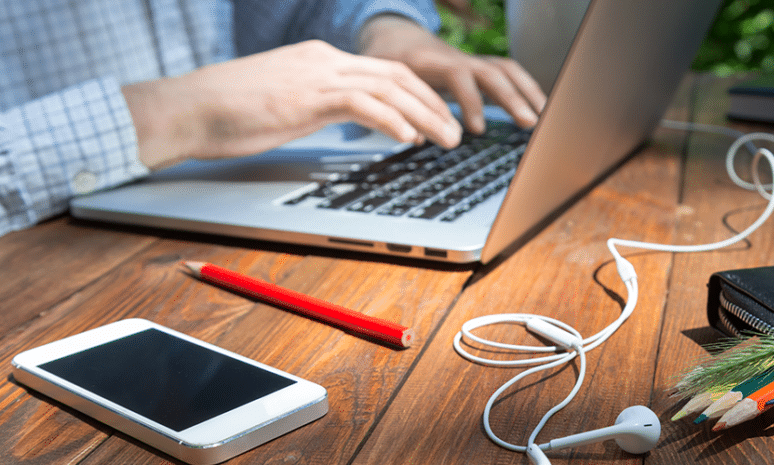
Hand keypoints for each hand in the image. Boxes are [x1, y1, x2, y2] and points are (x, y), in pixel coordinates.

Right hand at [123, 40, 462, 169]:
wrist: (185, 109)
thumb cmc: (225, 113)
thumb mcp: (282, 103)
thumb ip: (314, 104)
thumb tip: (336, 119)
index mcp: (318, 59)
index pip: (380, 70)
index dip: (415, 93)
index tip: (435, 116)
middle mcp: (322, 59)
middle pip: (395, 74)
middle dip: (431, 102)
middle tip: (455, 130)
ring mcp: (315, 74)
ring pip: (388, 87)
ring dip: (424, 115)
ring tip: (445, 139)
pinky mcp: (307, 96)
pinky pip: (363, 104)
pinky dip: (392, 120)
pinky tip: (409, 138)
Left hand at [359, 15, 546, 134]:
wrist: (394, 37)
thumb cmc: (384, 62)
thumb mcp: (381, 82)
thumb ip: (395, 108)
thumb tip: (415, 137)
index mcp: (431, 61)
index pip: (458, 75)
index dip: (471, 101)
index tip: (478, 129)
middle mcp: (456, 59)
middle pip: (491, 71)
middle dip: (512, 97)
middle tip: (528, 123)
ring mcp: (470, 63)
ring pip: (504, 70)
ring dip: (526, 92)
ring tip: (542, 118)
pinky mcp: (477, 70)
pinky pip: (507, 75)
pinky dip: (525, 89)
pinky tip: (538, 109)